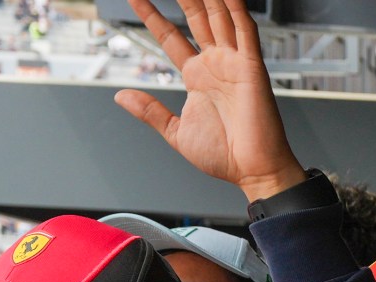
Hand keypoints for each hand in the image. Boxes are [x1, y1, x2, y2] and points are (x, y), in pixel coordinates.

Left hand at [113, 0, 305, 201]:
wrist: (254, 171)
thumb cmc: (224, 157)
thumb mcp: (175, 132)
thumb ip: (150, 110)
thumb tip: (121, 96)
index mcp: (197, 77)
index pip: (170, 36)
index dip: (152, 15)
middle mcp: (216, 65)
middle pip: (196, 18)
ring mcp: (234, 63)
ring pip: (220, 17)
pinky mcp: (252, 67)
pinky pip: (244, 31)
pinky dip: (236, 10)